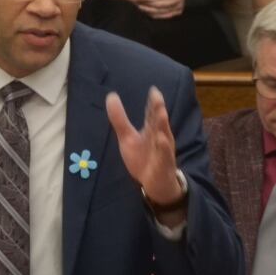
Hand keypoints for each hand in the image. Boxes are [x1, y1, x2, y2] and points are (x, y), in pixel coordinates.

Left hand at [105, 87, 183, 207]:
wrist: (153, 183)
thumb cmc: (142, 158)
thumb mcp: (127, 138)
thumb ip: (119, 119)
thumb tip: (111, 96)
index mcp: (151, 130)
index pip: (151, 114)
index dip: (152, 103)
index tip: (153, 90)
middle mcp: (159, 137)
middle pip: (158, 121)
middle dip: (158, 109)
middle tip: (156, 96)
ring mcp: (163, 150)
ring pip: (163, 135)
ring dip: (162, 125)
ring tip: (161, 113)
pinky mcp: (163, 164)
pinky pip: (164, 155)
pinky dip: (163, 147)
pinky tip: (161, 139)